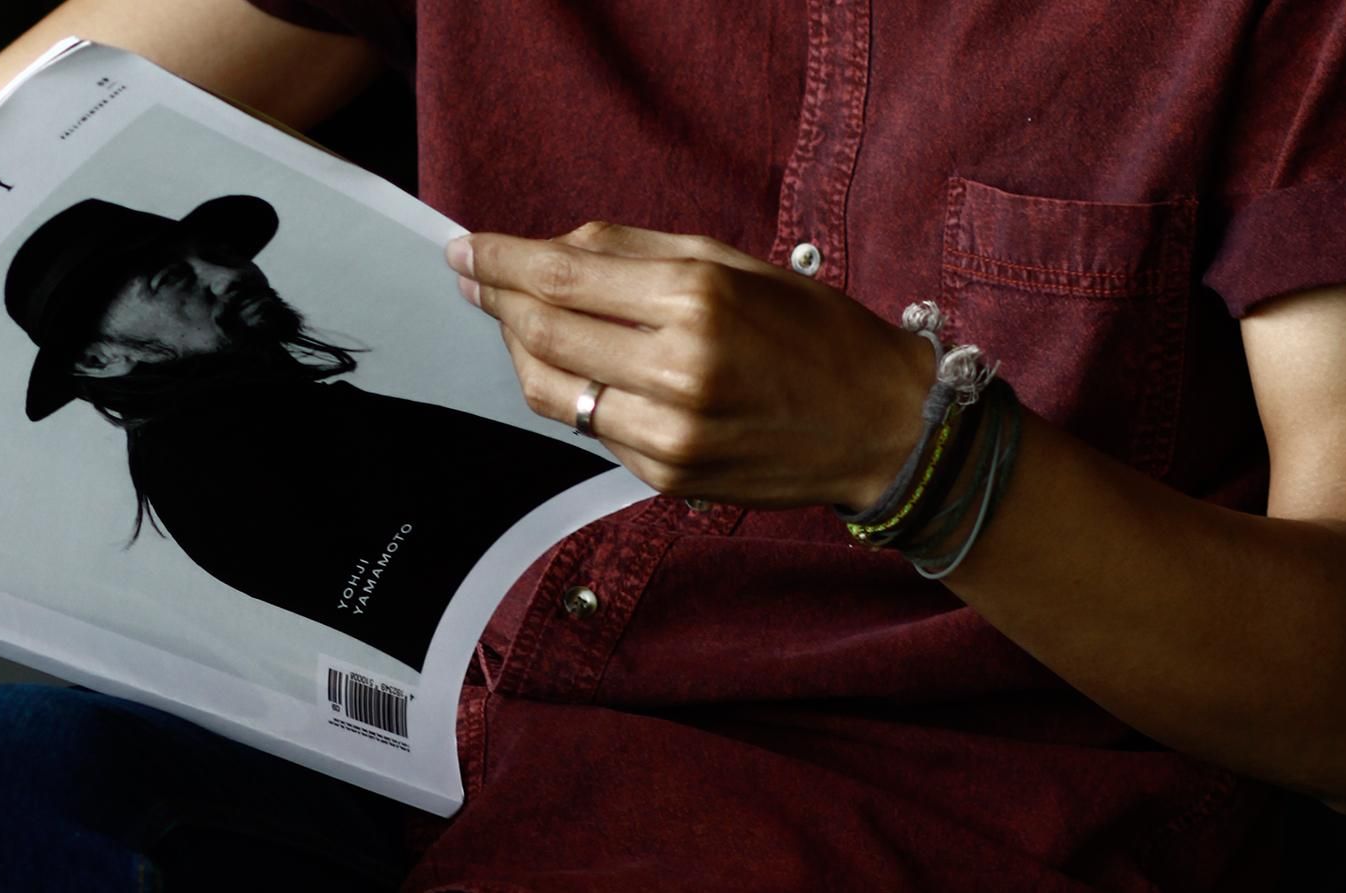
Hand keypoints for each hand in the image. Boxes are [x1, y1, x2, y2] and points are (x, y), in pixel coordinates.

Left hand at [446, 222, 936, 508]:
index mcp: (698, 300)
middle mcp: (678, 370)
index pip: (561, 278)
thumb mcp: (733, 262)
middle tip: (475, 279)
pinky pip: (587, 426)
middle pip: (541, 332)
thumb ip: (634, 252)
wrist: (880, 426)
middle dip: (496, 301)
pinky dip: (569, 391)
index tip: (465, 250)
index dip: (500, 262)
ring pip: (549, 389)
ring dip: (520, 350)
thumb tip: (548, 248)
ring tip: (518, 320)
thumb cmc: (813, 332)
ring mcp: (668, 433)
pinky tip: (577, 366)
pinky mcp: (665, 476)